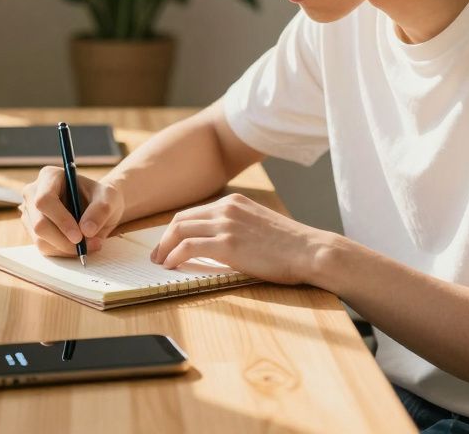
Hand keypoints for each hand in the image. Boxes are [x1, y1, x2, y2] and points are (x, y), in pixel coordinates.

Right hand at [19, 166, 124, 256]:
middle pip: (39, 224)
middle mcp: (34, 193)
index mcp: (49, 176)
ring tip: (90, 246)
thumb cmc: (102, 198)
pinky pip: (44, 247)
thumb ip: (100, 210)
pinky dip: (63, 252)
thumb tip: (86, 230)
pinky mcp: (33, 230)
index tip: (79, 236)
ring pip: (41, 239)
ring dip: (66, 248)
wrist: (99, 208)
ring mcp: (31, 213)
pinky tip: (79, 247)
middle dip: (64, 240)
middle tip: (87, 247)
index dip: (60, 220)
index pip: (45, 200)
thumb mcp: (109, 199)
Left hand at [149, 193, 329, 284]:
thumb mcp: (259, 225)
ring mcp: (226, 225)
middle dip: (165, 237)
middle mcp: (226, 208)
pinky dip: (174, 256)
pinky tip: (172, 265)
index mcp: (234, 202)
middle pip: (181, 219)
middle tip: (158, 254)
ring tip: (161, 262)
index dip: (176, 228)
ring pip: (180, 231)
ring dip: (165, 247)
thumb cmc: (290, 246)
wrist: (310, 251)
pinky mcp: (227, 244)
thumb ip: (237, 227)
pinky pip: (188, 247)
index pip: (194, 213)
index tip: (169, 242)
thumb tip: (216, 244)